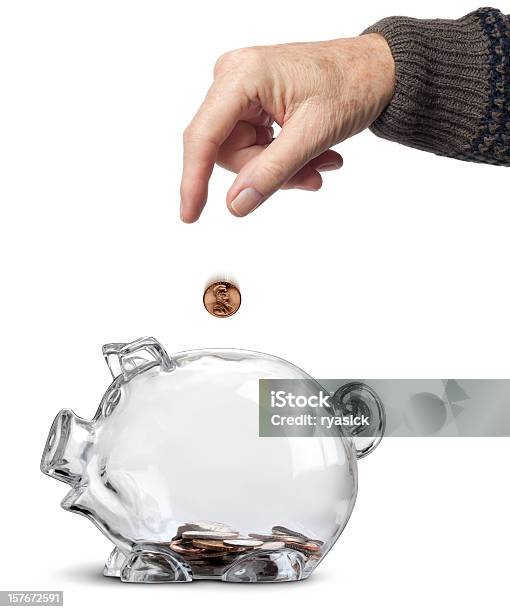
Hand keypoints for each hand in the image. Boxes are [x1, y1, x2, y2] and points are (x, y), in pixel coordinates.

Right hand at [180, 33, 393, 221]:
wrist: (377, 69)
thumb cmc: (352, 85)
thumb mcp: (313, 135)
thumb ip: (272, 172)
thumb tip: (236, 204)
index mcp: (243, 75)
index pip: (204, 136)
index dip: (193, 179)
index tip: (190, 214)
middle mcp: (233, 78)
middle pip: (226, 150)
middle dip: (265, 172)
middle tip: (309, 178)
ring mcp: (242, 90)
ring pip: (242, 153)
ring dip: (280, 168)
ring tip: (320, 164)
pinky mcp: (252, 102)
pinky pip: (254, 145)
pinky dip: (282, 158)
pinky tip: (314, 156)